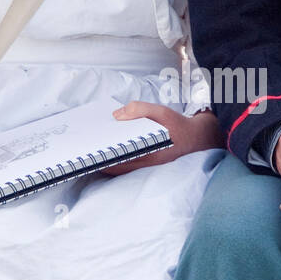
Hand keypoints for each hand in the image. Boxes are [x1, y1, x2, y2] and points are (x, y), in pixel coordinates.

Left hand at [99, 103, 223, 175]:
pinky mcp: (146, 166)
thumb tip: (117, 115)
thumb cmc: (178, 126)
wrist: (197, 140)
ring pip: (119, 169)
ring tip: (91, 151)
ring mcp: (146, 168)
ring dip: (105, 161)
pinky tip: (106, 150)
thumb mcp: (162, 112)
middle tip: (83, 151)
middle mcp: (147, 165)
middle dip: (99, 160)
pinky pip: (126, 167)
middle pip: (116, 166)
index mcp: (150, 153)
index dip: (102, 158)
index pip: (120, 160)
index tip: (88, 152)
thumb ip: (140, 110)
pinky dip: (114, 161)